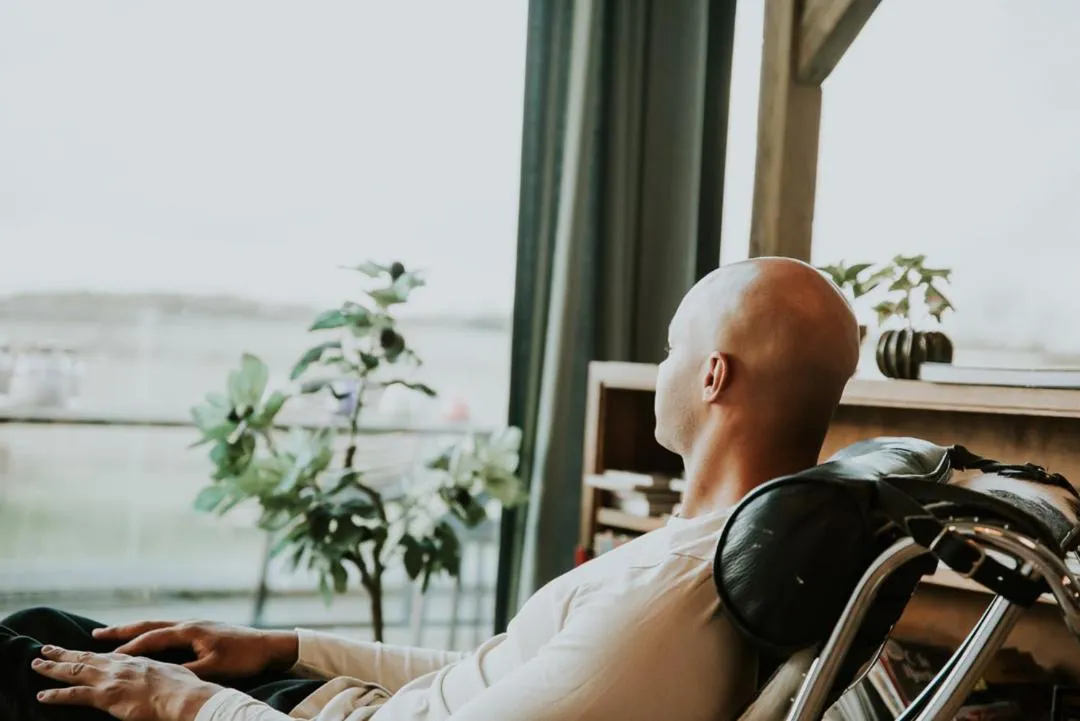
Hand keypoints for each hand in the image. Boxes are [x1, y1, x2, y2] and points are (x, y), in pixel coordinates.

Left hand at [33, 645, 221, 720]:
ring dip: (53, 668)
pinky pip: (74, 695)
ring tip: (36, 664)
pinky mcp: (105, 695)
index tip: (84, 648)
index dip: (95, 652)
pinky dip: (56, 695)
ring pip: (75, 670)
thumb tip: (163, 674)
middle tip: (46, 648)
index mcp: (138, 660)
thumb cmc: (185, 689)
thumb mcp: (175, 673)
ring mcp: (111, 679)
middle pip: (87, 657)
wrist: (183, 696)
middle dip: (65, 653)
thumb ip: (162, 671)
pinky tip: (42, 696)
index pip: (111, 655)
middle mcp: (121, 665)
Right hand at [91, 620, 297, 679]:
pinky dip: (152, 634)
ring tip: (113, 636)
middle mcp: (189, 624)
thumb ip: (186, 673)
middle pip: (149, 626)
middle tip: (95, 634)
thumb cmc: (244, 657)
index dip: (127, 649)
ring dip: (135, 631)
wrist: (270, 645)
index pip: (151, 640)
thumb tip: (160, 679)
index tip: (102, 658)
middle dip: (122, 631)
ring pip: (158, 626)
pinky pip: (169, 631)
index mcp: (189, 631)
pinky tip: (147, 641)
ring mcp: (197, 625)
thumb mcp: (214, 668)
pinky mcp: (203, 630)